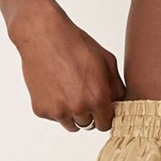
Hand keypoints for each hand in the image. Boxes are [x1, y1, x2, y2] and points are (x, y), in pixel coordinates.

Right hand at [11, 1, 126, 131]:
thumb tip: (120, 104)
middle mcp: (78, 109)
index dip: (104, 115)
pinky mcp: (41, 110)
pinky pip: (54, 117)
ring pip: (71, 124)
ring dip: (72, 114)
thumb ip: (116, 87)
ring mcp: (58, 111)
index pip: (106, 125)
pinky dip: (55, 107)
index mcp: (97, 98)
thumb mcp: (107, 61)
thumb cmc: (75, 44)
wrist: (43, 35)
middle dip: (89, 113)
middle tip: (82, 93)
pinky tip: (55, 87)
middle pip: (88, 125)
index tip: (101, 108)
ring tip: (69, 90)